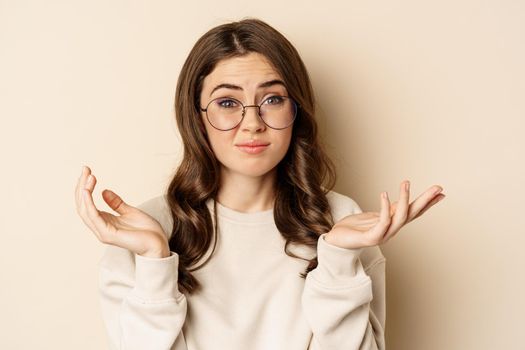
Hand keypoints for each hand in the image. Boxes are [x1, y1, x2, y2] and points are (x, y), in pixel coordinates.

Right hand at [75, 165, 169, 257]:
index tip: (88, 171)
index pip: (87, 204)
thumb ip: (116, 203)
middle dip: (82, 186)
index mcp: (104, 222)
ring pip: (84, 210)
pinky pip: (93, 217)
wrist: (158, 244)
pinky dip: (88, 203)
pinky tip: (87, 191)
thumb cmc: (147, 231)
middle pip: (82, 205)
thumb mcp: (130, 211)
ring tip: (88, 177)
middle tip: (85, 169)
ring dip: (84, 192)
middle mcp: (100, 227)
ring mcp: (102, 232)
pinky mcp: (108, 234)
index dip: (85, 187)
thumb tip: (104, 191)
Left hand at [324, 181, 445, 249]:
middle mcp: (391, 230)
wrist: (336, 240)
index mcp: (393, 224)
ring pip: (399, 217)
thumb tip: (404, 199)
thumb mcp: (375, 215)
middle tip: (437, 187)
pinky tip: (384, 194)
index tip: (441, 193)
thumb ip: (390, 210)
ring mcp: (382, 235)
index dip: (428, 203)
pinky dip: (385, 208)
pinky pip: (382, 222)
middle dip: (426, 201)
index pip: (414, 212)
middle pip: (412, 214)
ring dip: (404, 199)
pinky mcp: (370, 238)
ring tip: (406, 182)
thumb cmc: (355, 227)